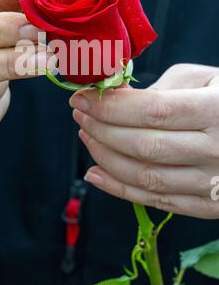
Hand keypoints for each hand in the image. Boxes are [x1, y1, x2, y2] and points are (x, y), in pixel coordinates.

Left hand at [70, 64, 218, 218]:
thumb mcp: (205, 78)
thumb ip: (162, 87)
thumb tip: (115, 98)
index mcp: (217, 110)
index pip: (152, 111)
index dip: (110, 106)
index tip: (81, 96)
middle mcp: (217, 150)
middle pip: (144, 145)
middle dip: (101, 128)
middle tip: (80, 113)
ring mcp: (213, 183)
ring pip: (146, 177)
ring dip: (105, 156)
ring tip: (86, 135)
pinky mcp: (209, 205)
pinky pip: (157, 202)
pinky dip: (120, 190)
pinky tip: (95, 173)